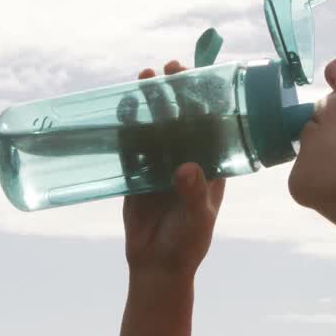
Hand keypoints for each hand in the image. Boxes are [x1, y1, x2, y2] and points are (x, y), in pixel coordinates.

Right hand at [122, 61, 226, 277]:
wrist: (157, 266)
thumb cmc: (188, 243)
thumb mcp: (198, 219)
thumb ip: (194, 194)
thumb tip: (188, 168)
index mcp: (212, 165)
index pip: (212, 124)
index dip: (207, 99)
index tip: (201, 76)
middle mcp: (188, 157)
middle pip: (182, 117)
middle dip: (176, 92)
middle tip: (169, 68)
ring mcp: (161, 163)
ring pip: (156, 125)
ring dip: (150, 103)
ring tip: (144, 78)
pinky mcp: (137, 173)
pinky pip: (132, 145)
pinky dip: (127, 126)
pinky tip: (122, 109)